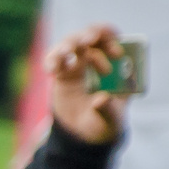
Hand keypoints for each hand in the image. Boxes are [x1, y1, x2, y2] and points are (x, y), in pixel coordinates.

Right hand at [47, 26, 127, 144]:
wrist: (83, 133)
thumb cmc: (104, 121)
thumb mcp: (111, 119)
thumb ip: (108, 109)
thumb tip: (101, 99)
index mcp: (115, 63)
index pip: (115, 41)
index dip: (113, 42)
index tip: (116, 55)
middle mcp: (97, 58)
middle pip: (92, 35)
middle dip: (89, 34)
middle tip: (87, 41)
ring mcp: (77, 64)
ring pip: (71, 43)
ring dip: (68, 44)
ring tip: (66, 52)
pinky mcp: (60, 73)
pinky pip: (53, 60)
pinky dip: (51, 60)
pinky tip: (52, 69)